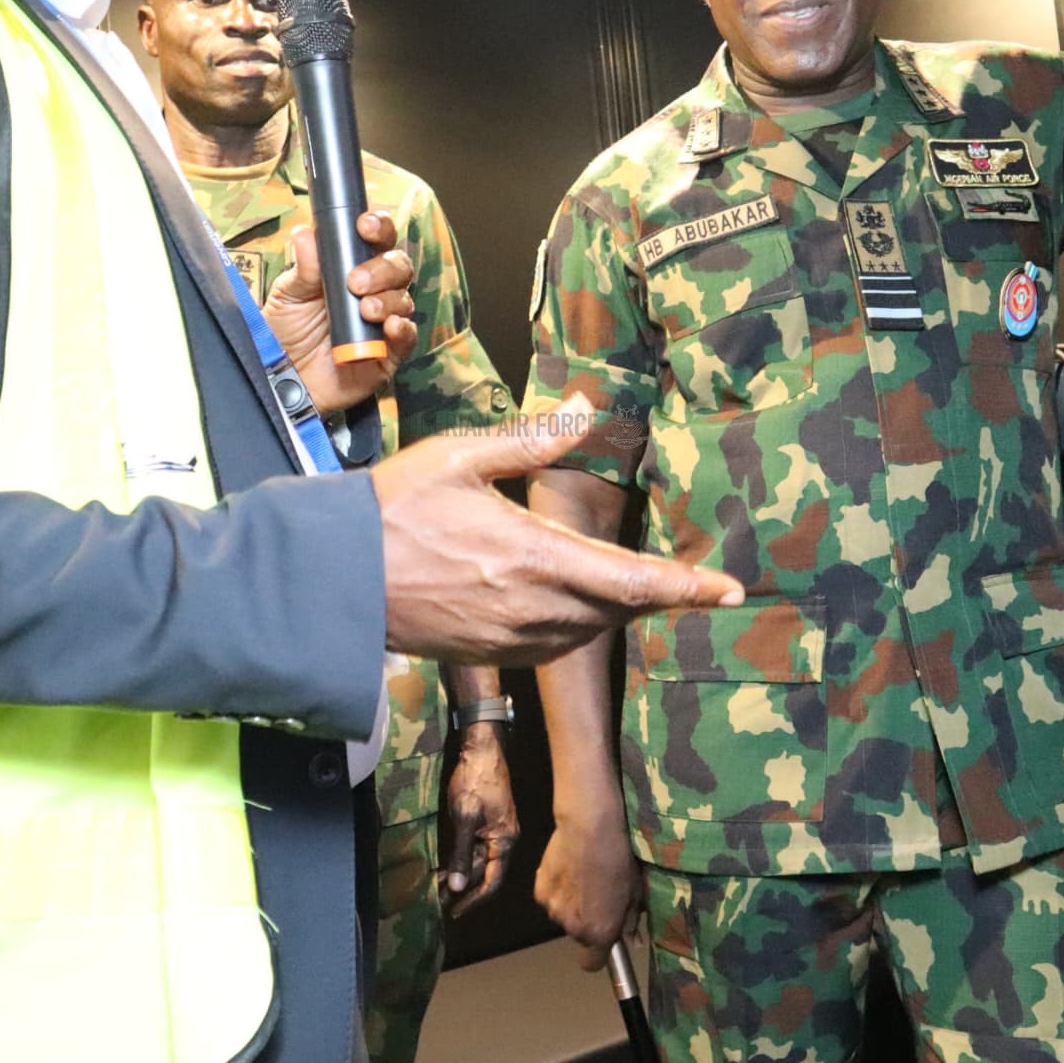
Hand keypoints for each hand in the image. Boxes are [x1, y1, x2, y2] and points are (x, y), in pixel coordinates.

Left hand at [262, 210, 417, 413]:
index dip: (377, 227)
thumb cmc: (286, 331)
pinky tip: (390, 326)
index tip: (363, 226)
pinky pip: (408, 337)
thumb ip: (303, 267)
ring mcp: (383, 322)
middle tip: (356, 282)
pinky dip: (404, 329)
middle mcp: (374, 291)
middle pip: (398, 266)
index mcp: (351, 267)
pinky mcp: (389, 353)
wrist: (282, 377)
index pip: (376, 239)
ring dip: (388, 300)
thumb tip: (305, 232)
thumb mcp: (288, 295)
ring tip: (364, 310)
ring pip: (404, 299)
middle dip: (382, 269)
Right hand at [372, 412, 743, 664]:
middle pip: (618, 609)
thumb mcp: (460, 457)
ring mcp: (509, 638)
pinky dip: (575, 625)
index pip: (630, 580)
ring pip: (588, 630)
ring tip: (628, 585)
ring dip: (614, 608)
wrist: (334, 578)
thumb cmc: (393, 509)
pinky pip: (552, 646)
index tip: (728, 590)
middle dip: (652, 594)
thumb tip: (586, 406)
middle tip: (683, 579)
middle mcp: (529, 607)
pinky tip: (568, 602)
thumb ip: (533, 439)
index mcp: (532, 556)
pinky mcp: (489, 656)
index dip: (685, 587)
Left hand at [439, 723, 519, 917]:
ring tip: (441, 890)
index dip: (474, 900)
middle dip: (465, 890)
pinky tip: (448, 868)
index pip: (492, 881)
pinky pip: (477, 849)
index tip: (454, 911)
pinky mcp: (487, 823)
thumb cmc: (475, 781)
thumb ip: (461, 853)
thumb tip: (458, 887)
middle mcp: (504, 840)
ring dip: (463, 877)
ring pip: (481, 862)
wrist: (483, 749)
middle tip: (442, 903)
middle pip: (486, 874)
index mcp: (504, 841)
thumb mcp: (465, 817)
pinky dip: (463, 861)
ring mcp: (497, 831)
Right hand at [535, 806, 642, 970]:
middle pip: (578, 935)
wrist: (589, 827)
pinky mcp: (539, 889)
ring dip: (572, 905)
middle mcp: (572, 926)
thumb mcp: (636, 892)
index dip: (598, 955)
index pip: (591, 964)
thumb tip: (632, 941)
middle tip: (599, 896)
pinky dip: (559, 889)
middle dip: (588, 922)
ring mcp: (552, 908)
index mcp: (598, 932)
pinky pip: (551, 898)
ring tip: (584, 878)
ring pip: (563, 915)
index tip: (605, 940)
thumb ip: (631, 922)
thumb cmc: (619, 859)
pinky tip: (569, 869)